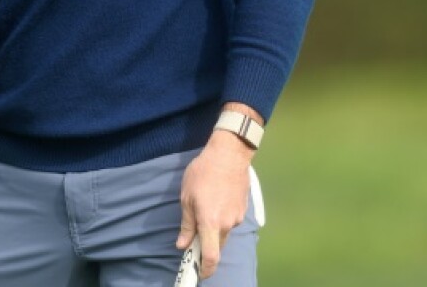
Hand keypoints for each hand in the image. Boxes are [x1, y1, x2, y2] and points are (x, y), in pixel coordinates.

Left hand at [176, 116, 256, 279]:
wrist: (229, 153)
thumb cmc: (203, 173)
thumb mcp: (187, 197)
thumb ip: (186, 224)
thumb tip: (182, 244)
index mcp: (211, 223)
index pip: (211, 256)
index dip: (206, 269)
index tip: (199, 273)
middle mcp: (227, 224)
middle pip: (217, 246)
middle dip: (206, 246)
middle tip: (194, 234)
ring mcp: (238, 217)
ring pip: (224, 232)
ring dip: (214, 229)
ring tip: (205, 207)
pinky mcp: (243, 209)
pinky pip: (231, 221)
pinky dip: (222, 219)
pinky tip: (216, 201)